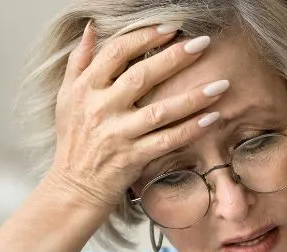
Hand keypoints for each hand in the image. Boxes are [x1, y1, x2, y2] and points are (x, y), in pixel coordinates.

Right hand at [43, 21, 227, 212]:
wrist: (72, 188)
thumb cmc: (73, 142)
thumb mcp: (66, 97)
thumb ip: (79, 61)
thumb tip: (92, 29)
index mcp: (85, 89)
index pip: (116, 52)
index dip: (144, 37)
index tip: (170, 28)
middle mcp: (100, 109)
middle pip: (142, 75)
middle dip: (175, 57)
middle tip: (202, 43)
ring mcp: (117, 134)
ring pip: (160, 110)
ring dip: (193, 96)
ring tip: (221, 84)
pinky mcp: (132, 158)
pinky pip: (167, 140)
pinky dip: (190, 129)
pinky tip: (212, 118)